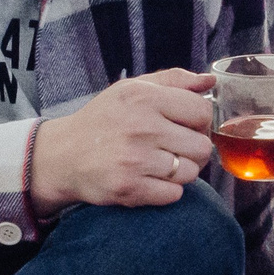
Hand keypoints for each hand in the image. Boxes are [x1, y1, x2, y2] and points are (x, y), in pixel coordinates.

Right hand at [28, 68, 217, 213]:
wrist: (63, 155)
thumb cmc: (104, 120)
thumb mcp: (132, 89)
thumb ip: (174, 80)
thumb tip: (210, 80)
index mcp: (144, 98)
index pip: (202, 111)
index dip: (201, 121)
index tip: (187, 126)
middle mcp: (141, 127)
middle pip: (202, 146)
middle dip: (193, 149)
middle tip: (174, 148)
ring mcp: (135, 159)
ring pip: (191, 172)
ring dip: (180, 172)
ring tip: (159, 164)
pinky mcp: (129, 187)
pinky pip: (174, 194)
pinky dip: (166, 190)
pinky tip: (150, 179)